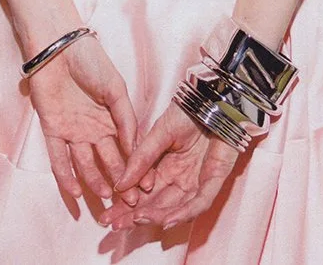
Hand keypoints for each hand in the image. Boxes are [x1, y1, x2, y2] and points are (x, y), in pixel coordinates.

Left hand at [26, 34, 138, 203]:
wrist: (59, 47)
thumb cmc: (91, 61)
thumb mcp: (116, 89)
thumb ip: (126, 119)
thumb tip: (137, 150)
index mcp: (111, 119)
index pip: (125, 150)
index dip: (135, 168)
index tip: (147, 187)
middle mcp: (93, 130)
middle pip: (107, 162)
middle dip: (119, 182)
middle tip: (130, 202)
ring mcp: (73, 132)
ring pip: (84, 164)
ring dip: (95, 182)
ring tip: (106, 198)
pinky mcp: (52, 131)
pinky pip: (59, 159)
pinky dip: (66, 177)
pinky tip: (76, 193)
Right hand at [98, 100, 239, 231]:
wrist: (216, 98)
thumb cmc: (190, 111)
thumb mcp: (159, 133)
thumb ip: (141, 158)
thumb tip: (119, 184)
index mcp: (166, 168)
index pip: (143, 193)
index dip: (126, 205)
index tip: (107, 215)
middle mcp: (180, 179)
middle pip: (156, 205)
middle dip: (135, 216)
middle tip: (115, 225)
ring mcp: (198, 182)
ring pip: (176, 208)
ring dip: (156, 217)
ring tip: (135, 220)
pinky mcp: (215, 181)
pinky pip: (200, 202)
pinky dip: (184, 213)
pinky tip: (166, 221)